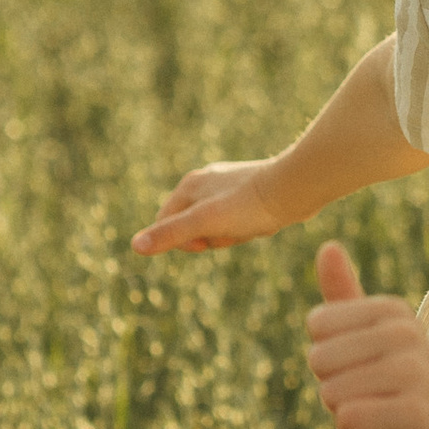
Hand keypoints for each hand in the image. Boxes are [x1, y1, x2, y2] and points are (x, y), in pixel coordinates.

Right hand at [131, 159, 287, 255]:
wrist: (293, 189)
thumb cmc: (247, 206)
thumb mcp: (204, 224)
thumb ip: (170, 234)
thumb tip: (135, 246)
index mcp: (188, 186)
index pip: (167, 224)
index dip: (186, 242)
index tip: (209, 239)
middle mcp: (205, 182)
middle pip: (194, 227)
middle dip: (214, 238)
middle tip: (235, 230)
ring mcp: (227, 186)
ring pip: (218, 226)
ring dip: (233, 234)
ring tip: (251, 224)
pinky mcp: (248, 192)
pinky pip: (238, 220)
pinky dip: (247, 227)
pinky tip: (262, 222)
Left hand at [305, 243, 428, 428]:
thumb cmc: (403, 382)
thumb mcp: (375, 334)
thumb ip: (345, 294)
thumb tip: (327, 246)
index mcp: (392, 310)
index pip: (318, 325)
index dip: (329, 355)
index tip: (364, 367)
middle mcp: (405, 334)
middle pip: (319, 359)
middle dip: (333, 387)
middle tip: (372, 394)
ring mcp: (413, 373)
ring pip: (331, 393)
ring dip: (345, 413)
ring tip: (380, 412)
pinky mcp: (415, 415)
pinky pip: (348, 419)